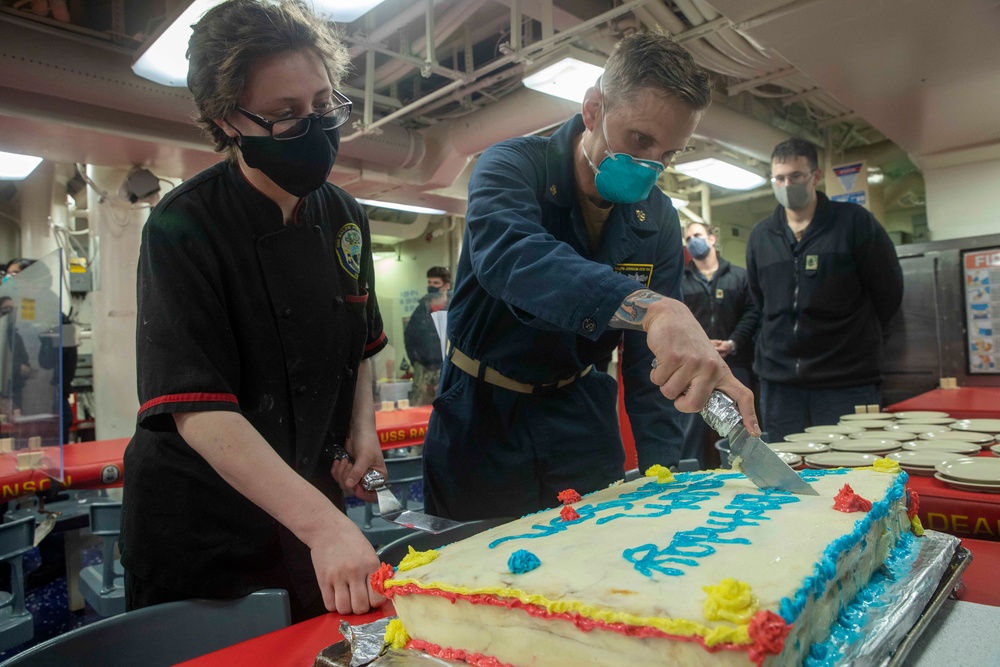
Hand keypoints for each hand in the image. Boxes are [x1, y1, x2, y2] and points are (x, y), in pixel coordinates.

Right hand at [308, 519, 386, 614]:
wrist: (328, 529)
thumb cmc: (352, 541)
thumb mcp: (369, 553)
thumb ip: (374, 573)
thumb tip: (379, 595)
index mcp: (370, 565)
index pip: (377, 598)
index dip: (375, 603)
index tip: (372, 599)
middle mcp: (355, 572)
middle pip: (360, 607)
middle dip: (361, 608)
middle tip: (359, 601)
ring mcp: (337, 577)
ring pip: (344, 609)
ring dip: (346, 608)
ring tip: (347, 600)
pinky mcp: (323, 581)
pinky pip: (329, 605)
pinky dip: (334, 606)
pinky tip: (336, 597)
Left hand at [331, 430, 385, 503]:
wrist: (358, 428)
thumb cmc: (367, 441)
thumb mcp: (364, 456)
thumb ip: (357, 472)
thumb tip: (349, 485)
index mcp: (379, 477)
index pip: (371, 494)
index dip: (362, 493)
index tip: (353, 485)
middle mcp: (369, 479)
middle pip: (354, 490)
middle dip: (347, 478)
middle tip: (348, 464)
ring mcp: (357, 475)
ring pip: (345, 484)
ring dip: (341, 473)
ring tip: (345, 460)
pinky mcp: (348, 471)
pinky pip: (339, 478)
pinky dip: (336, 470)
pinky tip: (339, 461)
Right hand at [645, 299, 759, 435]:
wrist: (671, 317)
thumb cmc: (687, 344)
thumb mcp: (705, 361)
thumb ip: (705, 382)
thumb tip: (697, 406)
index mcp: (721, 371)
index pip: (742, 394)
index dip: (749, 415)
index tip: (754, 432)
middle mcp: (710, 368)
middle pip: (693, 405)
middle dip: (680, 402)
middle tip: (678, 390)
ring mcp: (692, 363)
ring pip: (670, 393)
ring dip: (665, 383)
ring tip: (671, 366)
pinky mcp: (673, 358)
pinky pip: (658, 381)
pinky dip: (655, 375)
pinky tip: (662, 360)